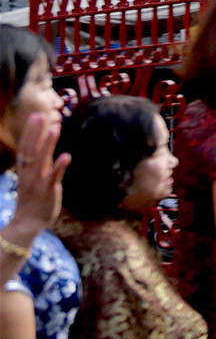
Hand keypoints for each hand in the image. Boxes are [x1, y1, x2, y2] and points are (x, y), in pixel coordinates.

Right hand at [4, 112, 68, 246]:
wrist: (27, 223)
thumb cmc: (32, 199)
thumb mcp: (31, 179)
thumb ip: (38, 164)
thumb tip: (45, 148)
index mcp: (25, 170)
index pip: (26, 146)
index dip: (30, 131)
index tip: (35, 116)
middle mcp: (29, 173)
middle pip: (31, 149)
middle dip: (35, 132)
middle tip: (40, 114)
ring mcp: (38, 181)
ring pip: (42, 159)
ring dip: (49, 143)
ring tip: (55, 127)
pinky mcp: (48, 190)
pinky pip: (54, 176)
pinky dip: (60, 166)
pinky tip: (67, 155)